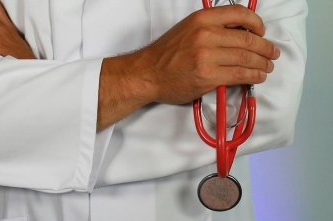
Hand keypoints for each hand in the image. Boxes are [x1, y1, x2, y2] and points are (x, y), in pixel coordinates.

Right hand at [121, 5, 280, 104]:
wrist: (147, 73)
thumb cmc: (165, 54)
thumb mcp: (187, 29)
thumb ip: (211, 28)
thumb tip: (239, 34)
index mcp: (201, 19)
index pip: (239, 13)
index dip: (256, 22)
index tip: (261, 31)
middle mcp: (206, 35)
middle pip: (248, 39)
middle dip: (265, 47)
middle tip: (272, 53)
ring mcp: (207, 56)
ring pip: (246, 58)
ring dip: (262, 63)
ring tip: (268, 66)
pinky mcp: (208, 76)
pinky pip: (240, 74)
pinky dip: (253, 75)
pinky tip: (257, 76)